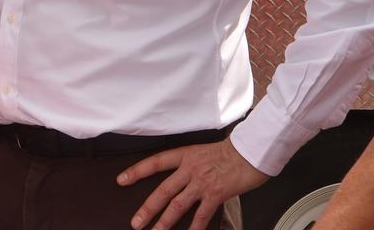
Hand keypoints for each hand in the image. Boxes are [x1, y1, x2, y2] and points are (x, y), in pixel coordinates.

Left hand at [117, 138, 268, 229]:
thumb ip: (190, 164)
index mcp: (184, 156)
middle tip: (136, 222)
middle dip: (147, 208)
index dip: (136, 171)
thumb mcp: (203, 151)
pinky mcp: (216, 194)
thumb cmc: (232, 151)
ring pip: (178, 205)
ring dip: (165, 221)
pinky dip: (195, 227)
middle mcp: (190, 169)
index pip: (154, 163)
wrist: (252, 151)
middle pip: (163, 191)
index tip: (121, 180)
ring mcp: (202, 183)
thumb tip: (182, 176)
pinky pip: (202, 215)